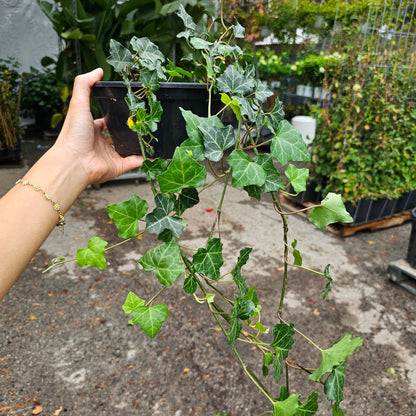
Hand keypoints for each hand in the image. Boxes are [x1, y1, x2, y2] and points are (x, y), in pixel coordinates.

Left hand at [55, 68, 143, 184]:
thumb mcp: (78, 103)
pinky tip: (153, 152)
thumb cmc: (73, 134)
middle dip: (130, 130)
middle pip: (118, 135)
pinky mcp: (118, 167)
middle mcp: (101, 143)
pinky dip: (144, 158)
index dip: (114, 116)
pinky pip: (134, 162)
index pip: (105, 122)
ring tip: (151, 135)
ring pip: (128, 149)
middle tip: (143, 121)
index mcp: (92, 129)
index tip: (127, 109)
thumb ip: (84, 84)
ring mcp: (110, 156)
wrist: (74, 161)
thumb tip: (98, 70)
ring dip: (139, 144)